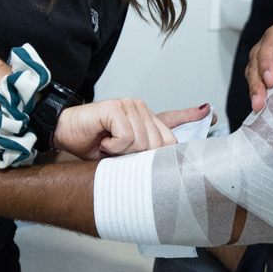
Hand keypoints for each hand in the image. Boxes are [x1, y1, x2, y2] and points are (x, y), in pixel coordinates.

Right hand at [53, 98, 206, 158]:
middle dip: (140, 158)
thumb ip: (145, 156)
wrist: (62, 136)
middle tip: (118, 156)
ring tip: (107, 148)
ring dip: (123, 154)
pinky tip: (103, 142)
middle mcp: (140, 110)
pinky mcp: (116, 108)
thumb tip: (167, 164)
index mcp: (144, 121)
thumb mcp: (122, 157)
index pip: (173, 118)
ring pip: (144, 143)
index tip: (210, 114)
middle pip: (160, 144)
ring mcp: (129, 106)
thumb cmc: (90, 147)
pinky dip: (114, 147)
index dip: (192, 117)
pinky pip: (128, 137)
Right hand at [247, 0, 272, 112]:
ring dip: (254, 92)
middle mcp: (267, 46)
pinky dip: (257, 96)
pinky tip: (260, 112)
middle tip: (262, 100)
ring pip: (252, 75)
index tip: (272, 79)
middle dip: (257, 83)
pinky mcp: (263, 74)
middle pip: (256, 63)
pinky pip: (256, 84)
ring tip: (259, 108)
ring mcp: (262, 61)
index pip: (269, 45)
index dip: (267, 62)